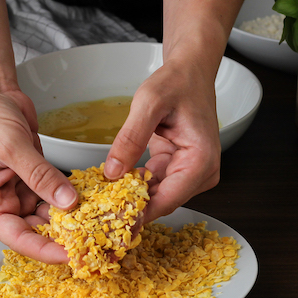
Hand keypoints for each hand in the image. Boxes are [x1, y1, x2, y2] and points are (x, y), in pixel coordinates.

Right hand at [0, 82, 76, 263]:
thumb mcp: (11, 147)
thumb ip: (40, 175)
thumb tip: (67, 202)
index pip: (17, 238)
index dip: (45, 250)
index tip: (71, 256)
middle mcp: (3, 203)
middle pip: (36, 230)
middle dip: (62, 236)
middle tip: (93, 241)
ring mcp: (20, 191)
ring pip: (49, 215)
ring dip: (71, 217)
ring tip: (98, 222)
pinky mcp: (35, 178)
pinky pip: (56, 194)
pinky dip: (72, 196)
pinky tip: (94, 199)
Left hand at [103, 59, 220, 222]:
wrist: (190, 73)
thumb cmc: (176, 83)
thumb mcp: (149, 103)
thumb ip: (131, 138)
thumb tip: (112, 172)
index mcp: (200, 160)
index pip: (166, 200)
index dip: (137, 215)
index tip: (108, 224)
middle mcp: (202, 172)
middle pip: (162, 202)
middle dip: (130, 209)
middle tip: (95, 215)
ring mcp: (191, 173)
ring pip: (156, 197)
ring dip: (130, 199)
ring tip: (99, 202)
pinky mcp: (179, 169)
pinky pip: (154, 185)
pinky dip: (134, 185)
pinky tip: (112, 185)